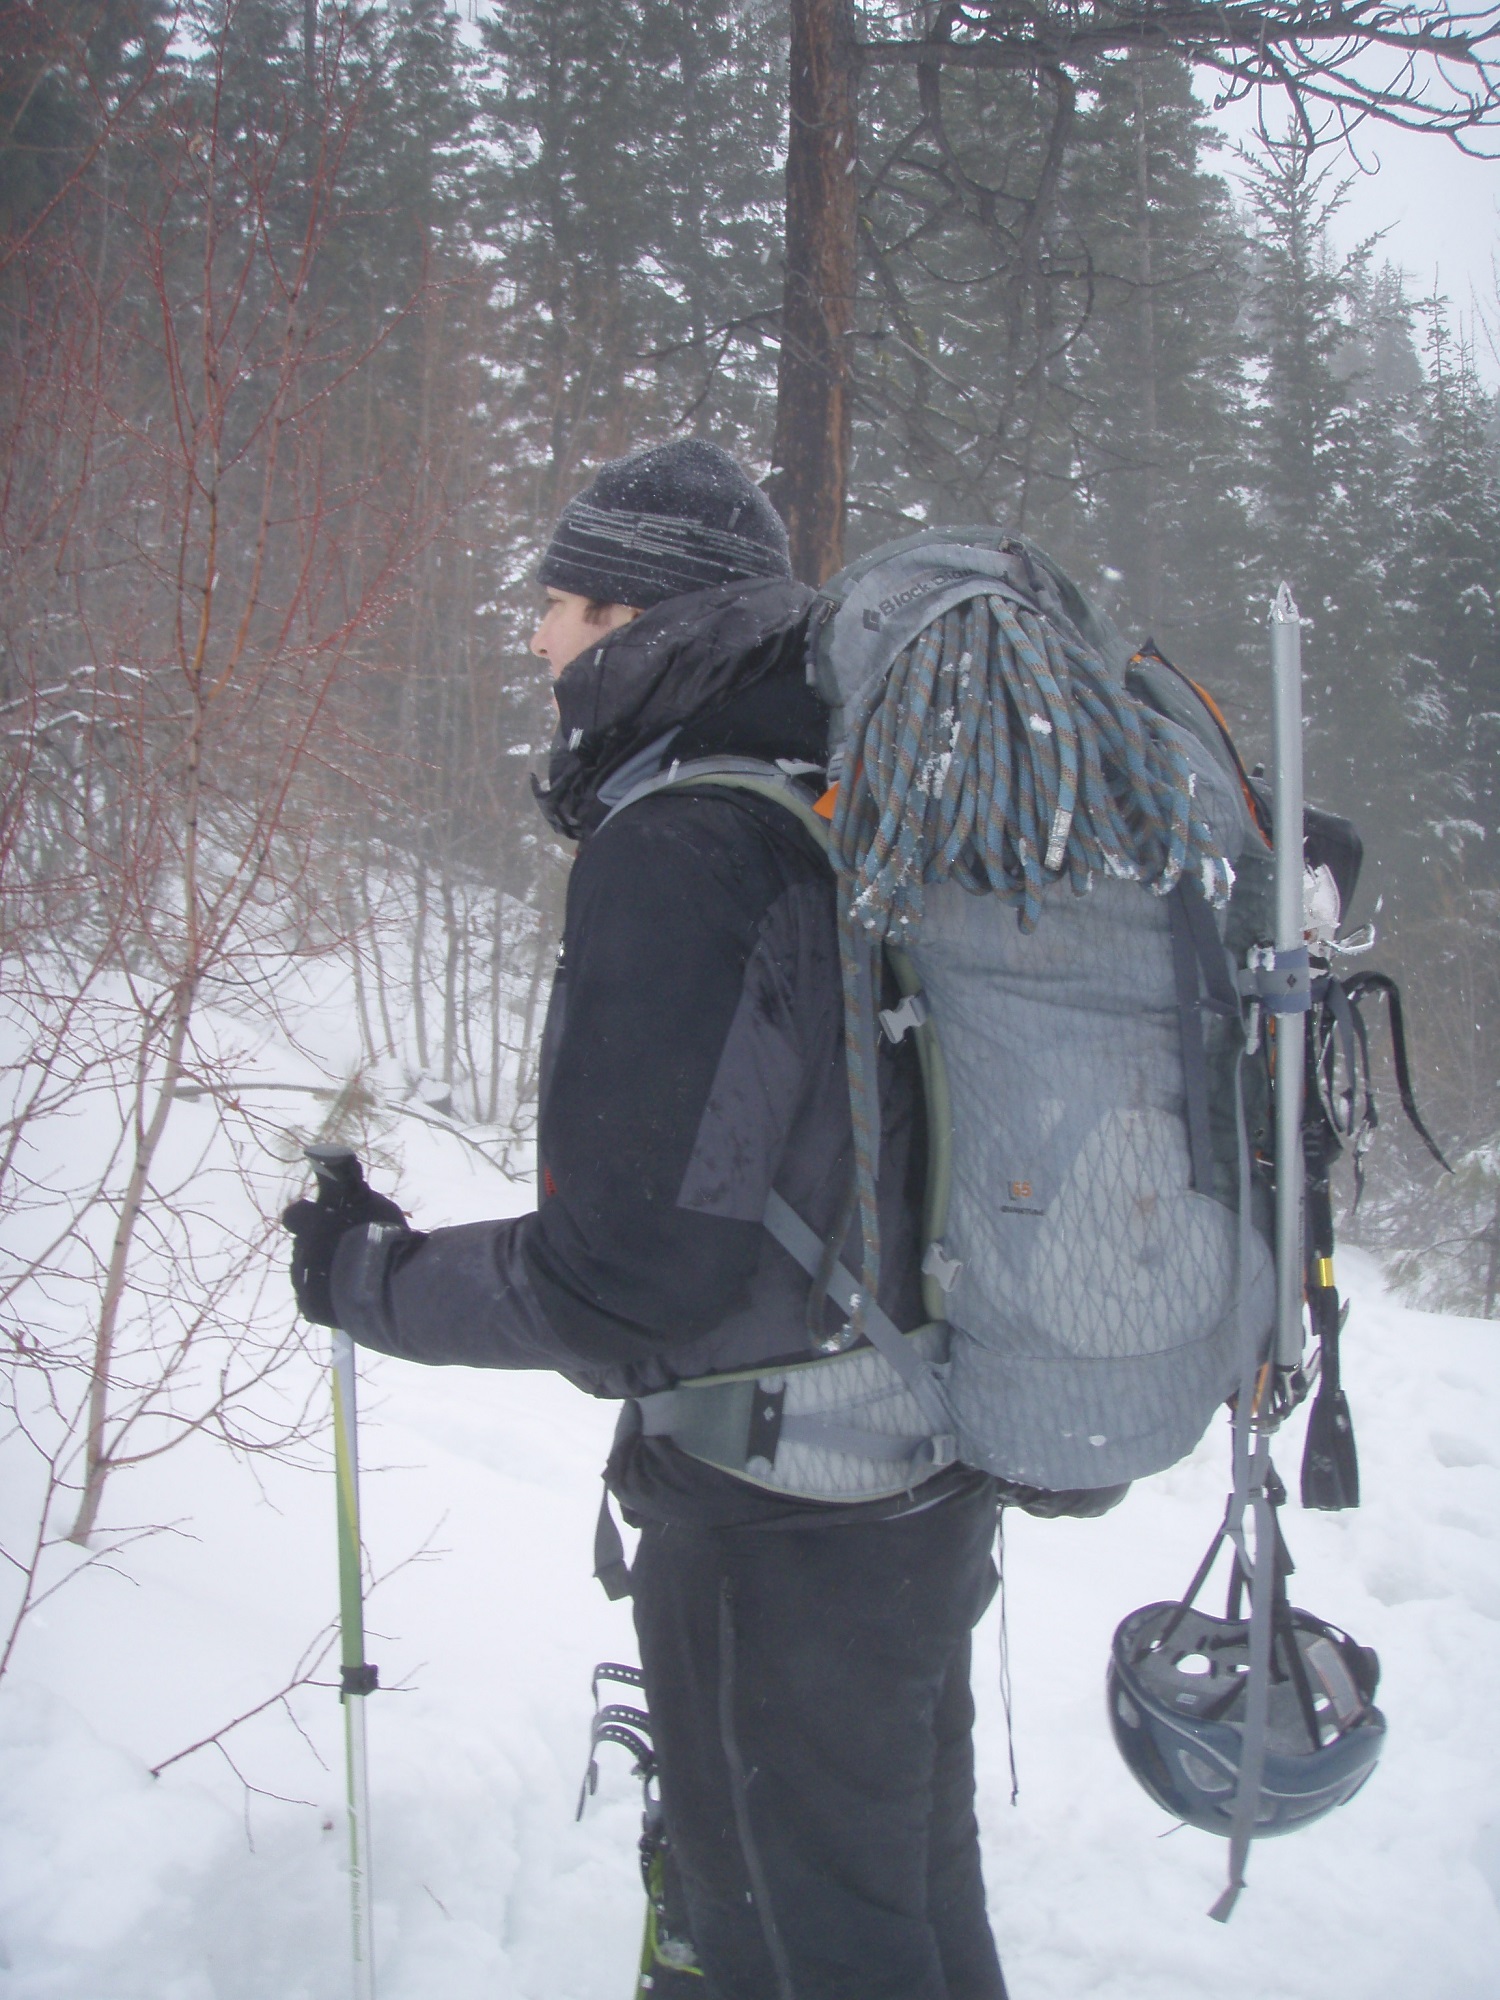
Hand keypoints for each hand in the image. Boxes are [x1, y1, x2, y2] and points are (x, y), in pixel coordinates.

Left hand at [282, 1175, 406, 1326]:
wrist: (379, 1286)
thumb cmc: (375, 1235)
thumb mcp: (364, 1197)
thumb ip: (345, 1182)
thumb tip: (326, 1154)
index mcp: (309, 1221)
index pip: (294, 1214)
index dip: (308, 1216)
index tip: (328, 1218)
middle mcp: (299, 1248)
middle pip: (305, 1244)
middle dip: (321, 1246)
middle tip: (350, 1249)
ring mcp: (303, 1280)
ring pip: (309, 1272)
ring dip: (326, 1272)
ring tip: (355, 1276)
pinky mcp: (310, 1307)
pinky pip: (316, 1300)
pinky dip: (330, 1298)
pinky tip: (351, 1296)